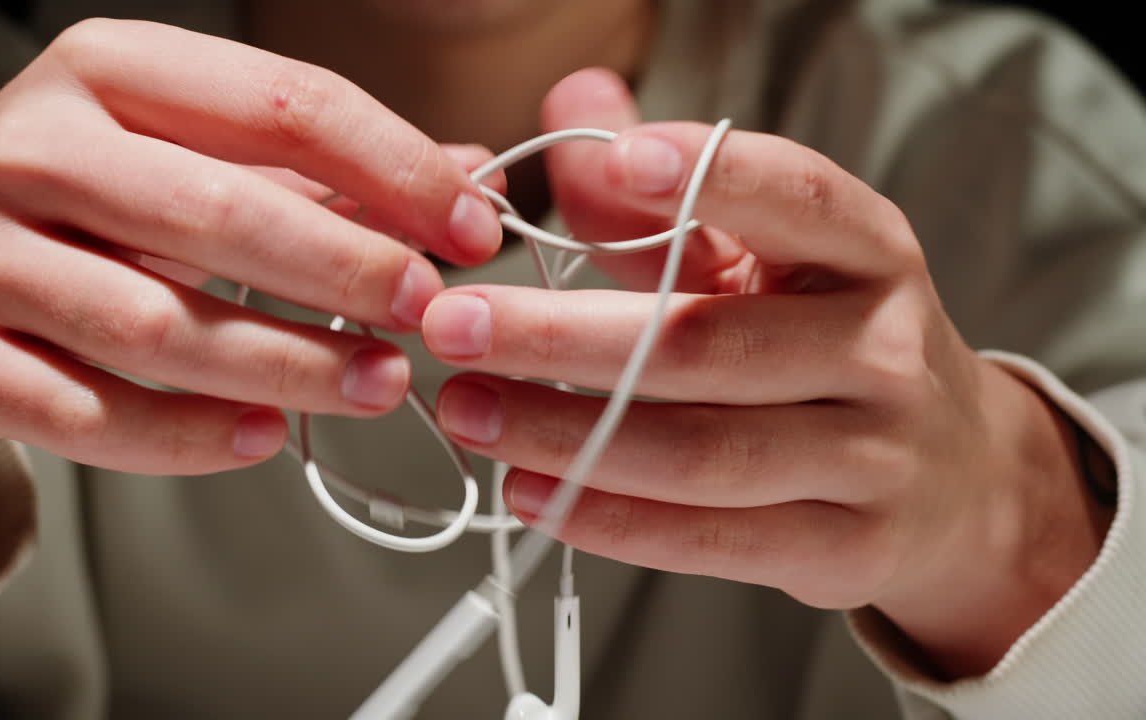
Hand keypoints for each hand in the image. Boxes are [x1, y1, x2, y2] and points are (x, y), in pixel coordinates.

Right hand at [0, 19, 502, 591]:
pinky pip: (83, 414)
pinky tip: (263, 437)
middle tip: (428, 313)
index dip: (393, 168)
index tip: (472, 228)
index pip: (280, 103)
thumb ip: (328, 169)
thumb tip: (474, 182)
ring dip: (284, 366)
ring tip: (376, 384)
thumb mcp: (192, 152)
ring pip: (153, 325)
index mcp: (105, 70)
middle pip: (215, 213)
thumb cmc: (85, 204)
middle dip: (344, 269)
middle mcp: (31, 149)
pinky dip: (183, 436)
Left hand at [421, 69, 1111, 677]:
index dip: (714, 177)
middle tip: (453, 324)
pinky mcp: (846, 547)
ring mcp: (875, 458)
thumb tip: (578, 110)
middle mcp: (883, 349)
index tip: (615, 161)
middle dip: (563, 338)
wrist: (953, 484)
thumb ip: (668, 195)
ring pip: (700, 452)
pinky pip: (711, 539)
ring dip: (566, 437)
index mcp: (868, 254)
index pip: (800, 198)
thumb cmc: (829, 346)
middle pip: (708, 343)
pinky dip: (609, 520)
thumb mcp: (769, 261)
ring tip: (468, 412)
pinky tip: (530, 492)